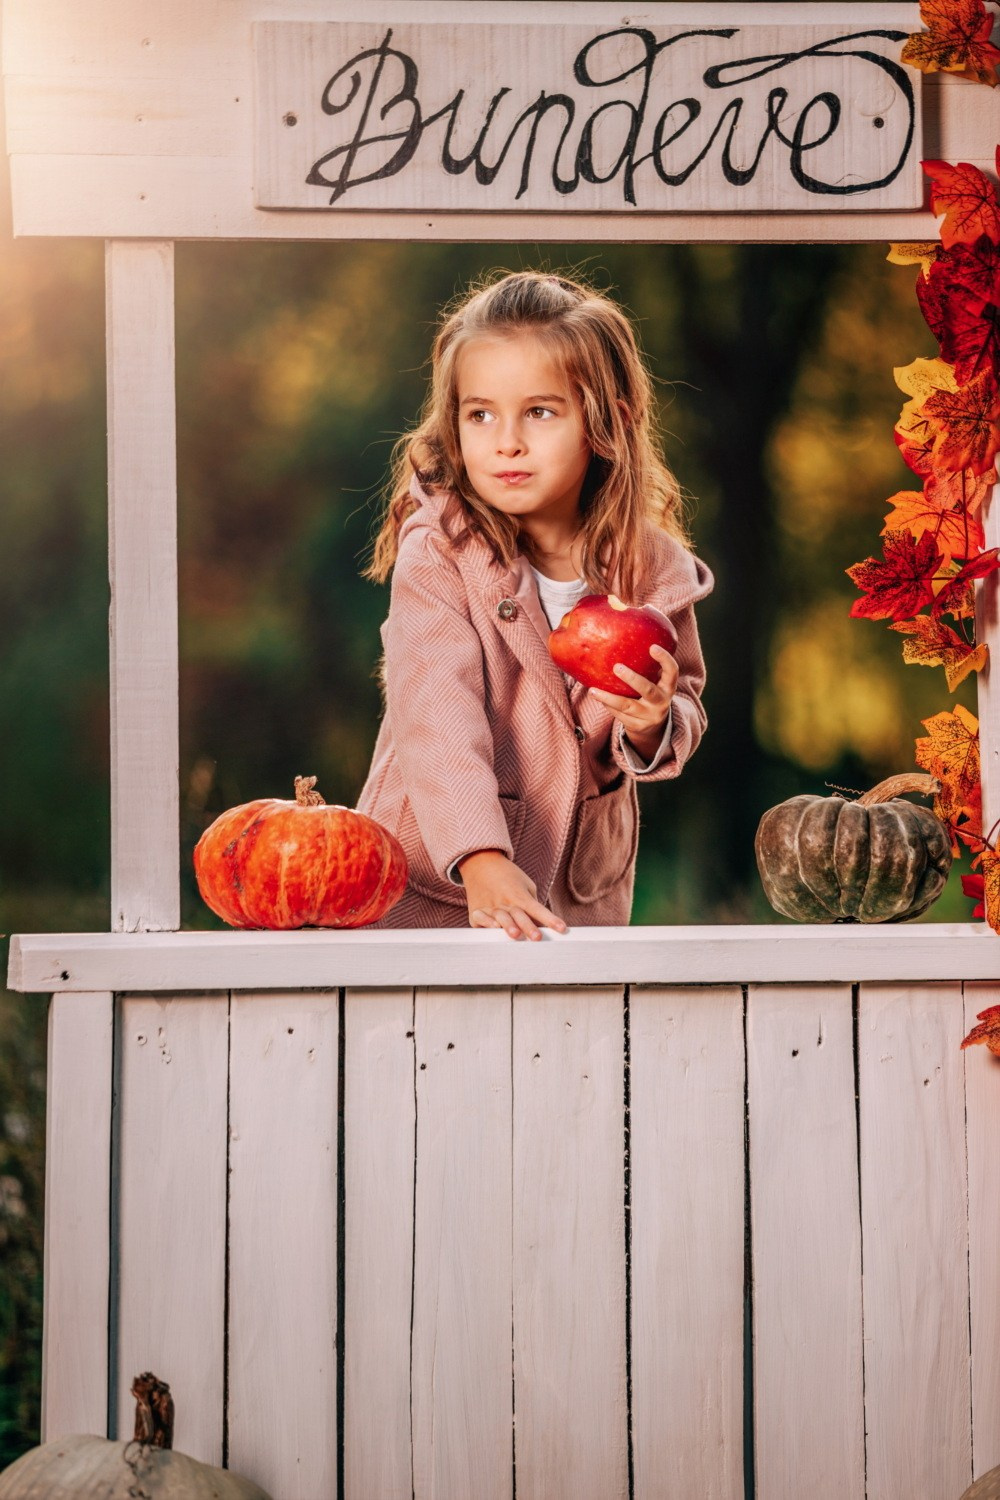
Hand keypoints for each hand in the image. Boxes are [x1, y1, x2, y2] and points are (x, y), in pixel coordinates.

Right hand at [457, 850, 568, 940]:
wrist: (480, 862)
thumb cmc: (507, 876)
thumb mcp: (525, 885)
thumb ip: (532, 905)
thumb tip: (540, 926)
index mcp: (519, 894)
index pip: (537, 909)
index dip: (550, 919)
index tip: (562, 928)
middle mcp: (505, 900)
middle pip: (519, 915)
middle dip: (528, 926)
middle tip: (537, 938)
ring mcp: (490, 905)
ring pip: (501, 917)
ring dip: (508, 926)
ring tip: (515, 935)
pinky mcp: (476, 911)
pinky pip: (480, 918)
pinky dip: (486, 923)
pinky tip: (492, 928)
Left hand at [588, 643, 677, 761]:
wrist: (653, 727)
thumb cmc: (650, 694)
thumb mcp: (655, 681)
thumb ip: (646, 665)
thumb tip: (627, 630)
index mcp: (668, 688)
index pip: (672, 672)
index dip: (665, 660)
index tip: (652, 647)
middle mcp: (661, 702)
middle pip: (648, 690)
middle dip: (633, 679)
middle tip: (617, 667)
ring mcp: (649, 716)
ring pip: (627, 706)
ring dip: (609, 697)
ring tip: (593, 689)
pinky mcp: (637, 726)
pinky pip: (619, 715)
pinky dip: (607, 704)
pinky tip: (596, 695)